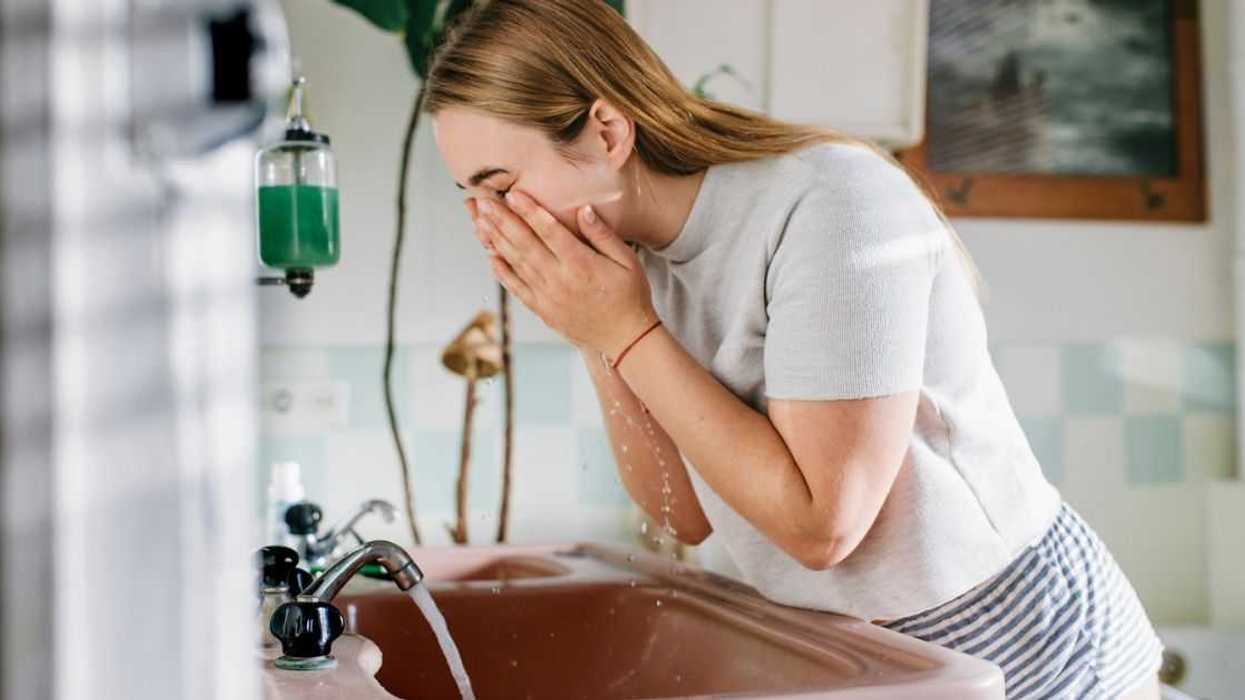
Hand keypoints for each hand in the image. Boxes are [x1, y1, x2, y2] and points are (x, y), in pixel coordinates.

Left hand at [464, 189, 658, 357]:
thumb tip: (583, 209)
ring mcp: (548, 297)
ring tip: (481, 222)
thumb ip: (603, 235)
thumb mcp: (627, 261)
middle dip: (503, 221)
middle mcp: (560, 280)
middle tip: (485, 202)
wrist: (626, 338)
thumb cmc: (630, 295)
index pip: (549, 231)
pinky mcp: (543, 310)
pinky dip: (502, 273)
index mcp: (581, 264)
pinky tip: (491, 256)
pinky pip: (517, 289)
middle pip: (525, 244)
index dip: (529, 211)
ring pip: (517, 264)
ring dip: (497, 241)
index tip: (512, 194)